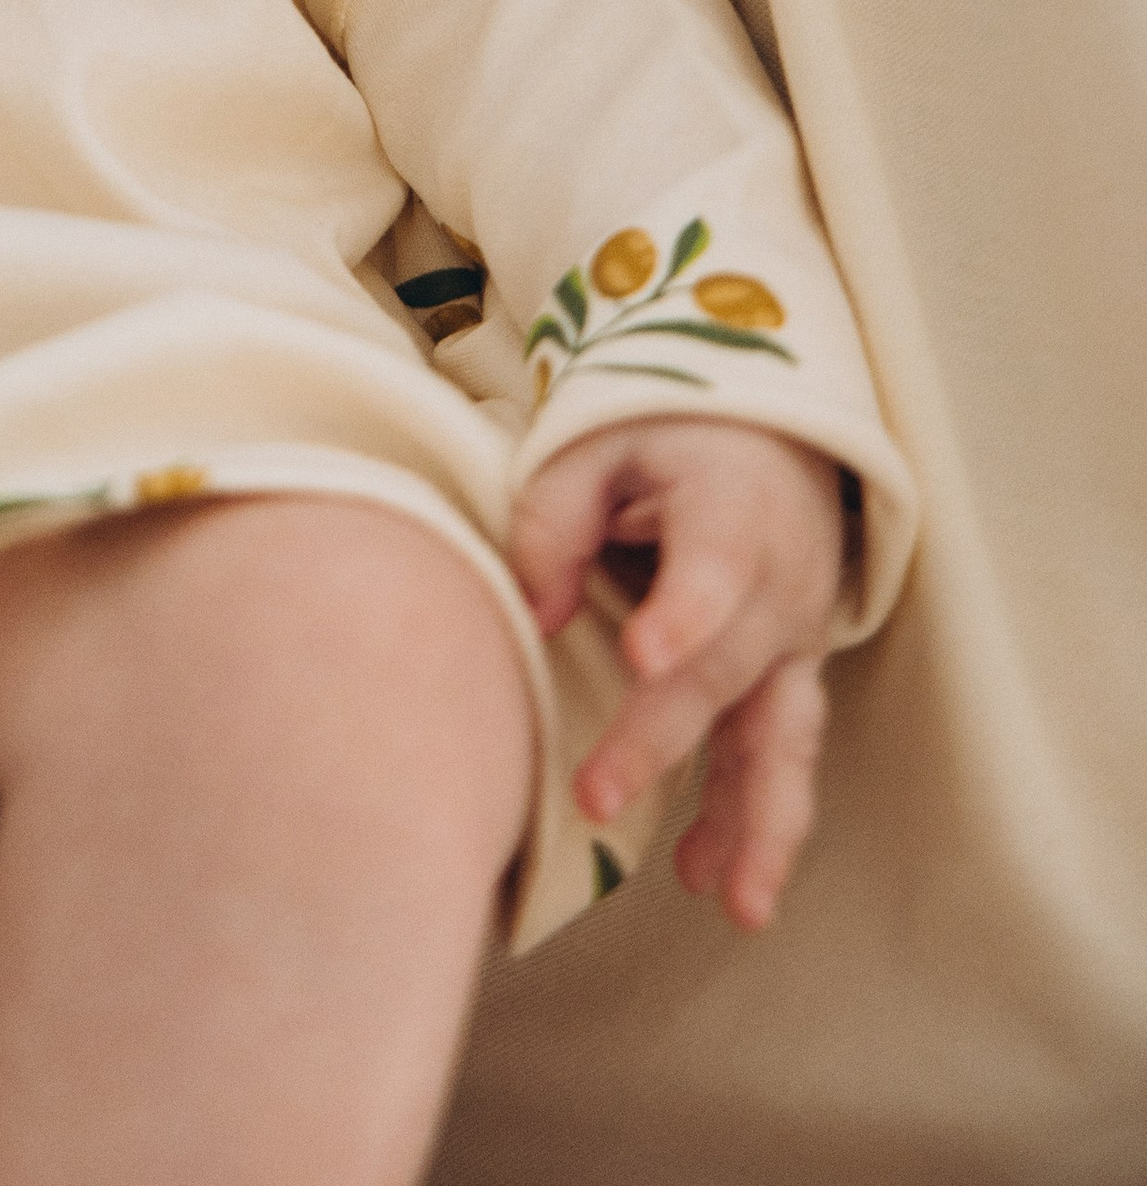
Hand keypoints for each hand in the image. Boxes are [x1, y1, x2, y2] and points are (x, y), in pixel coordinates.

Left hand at [509, 416, 843, 929]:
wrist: (771, 432)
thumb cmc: (669, 431)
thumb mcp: (599, 435)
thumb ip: (559, 511)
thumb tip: (541, 610)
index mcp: (733, 510)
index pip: (714, 565)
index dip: (683, 612)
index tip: (643, 655)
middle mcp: (778, 585)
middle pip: (724, 670)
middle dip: (663, 739)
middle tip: (594, 797)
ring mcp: (791, 640)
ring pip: (783, 737)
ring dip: (758, 821)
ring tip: (734, 903)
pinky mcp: (787, 678)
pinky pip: (776, 754)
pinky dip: (753, 819)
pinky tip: (718, 882)